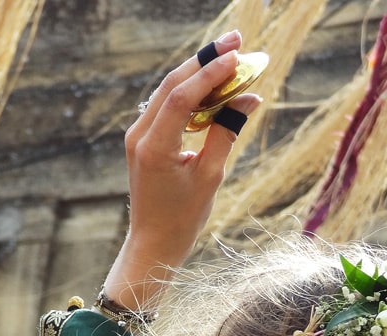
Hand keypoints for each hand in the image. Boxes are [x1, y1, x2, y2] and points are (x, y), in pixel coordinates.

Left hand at [103, 29, 261, 309]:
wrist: (153, 244)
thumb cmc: (182, 218)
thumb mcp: (210, 177)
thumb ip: (226, 133)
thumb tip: (249, 97)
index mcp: (153, 148)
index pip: (182, 97)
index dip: (211, 74)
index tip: (238, 58)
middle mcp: (139, 136)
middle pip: (172, 84)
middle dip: (205, 61)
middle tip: (237, 41)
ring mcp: (138, 135)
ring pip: (168, 91)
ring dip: (199, 72)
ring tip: (231, 56)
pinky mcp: (143, 138)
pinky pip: (167, 106)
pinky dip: (191, 92)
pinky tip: (215, 83)